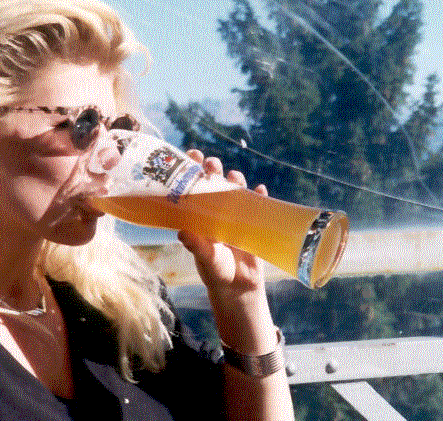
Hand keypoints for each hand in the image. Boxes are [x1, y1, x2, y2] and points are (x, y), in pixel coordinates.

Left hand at [178, 149, 268, 296]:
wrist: (238, 287)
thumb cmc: (215, 271)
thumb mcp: (205, 258)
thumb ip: (196, 246)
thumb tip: (183, 233)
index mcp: (198, 215)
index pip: (192, 186)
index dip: (191, 169)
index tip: (191, 155)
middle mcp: (214, 210)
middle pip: (213, 182)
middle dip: (212, 169)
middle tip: (211, 165)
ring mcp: (234, 214)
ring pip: (235, 189)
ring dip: (235, 180)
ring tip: (234, 177)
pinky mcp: (253, 222)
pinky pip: (259, 204)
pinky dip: (260, 196)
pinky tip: (260, 190)